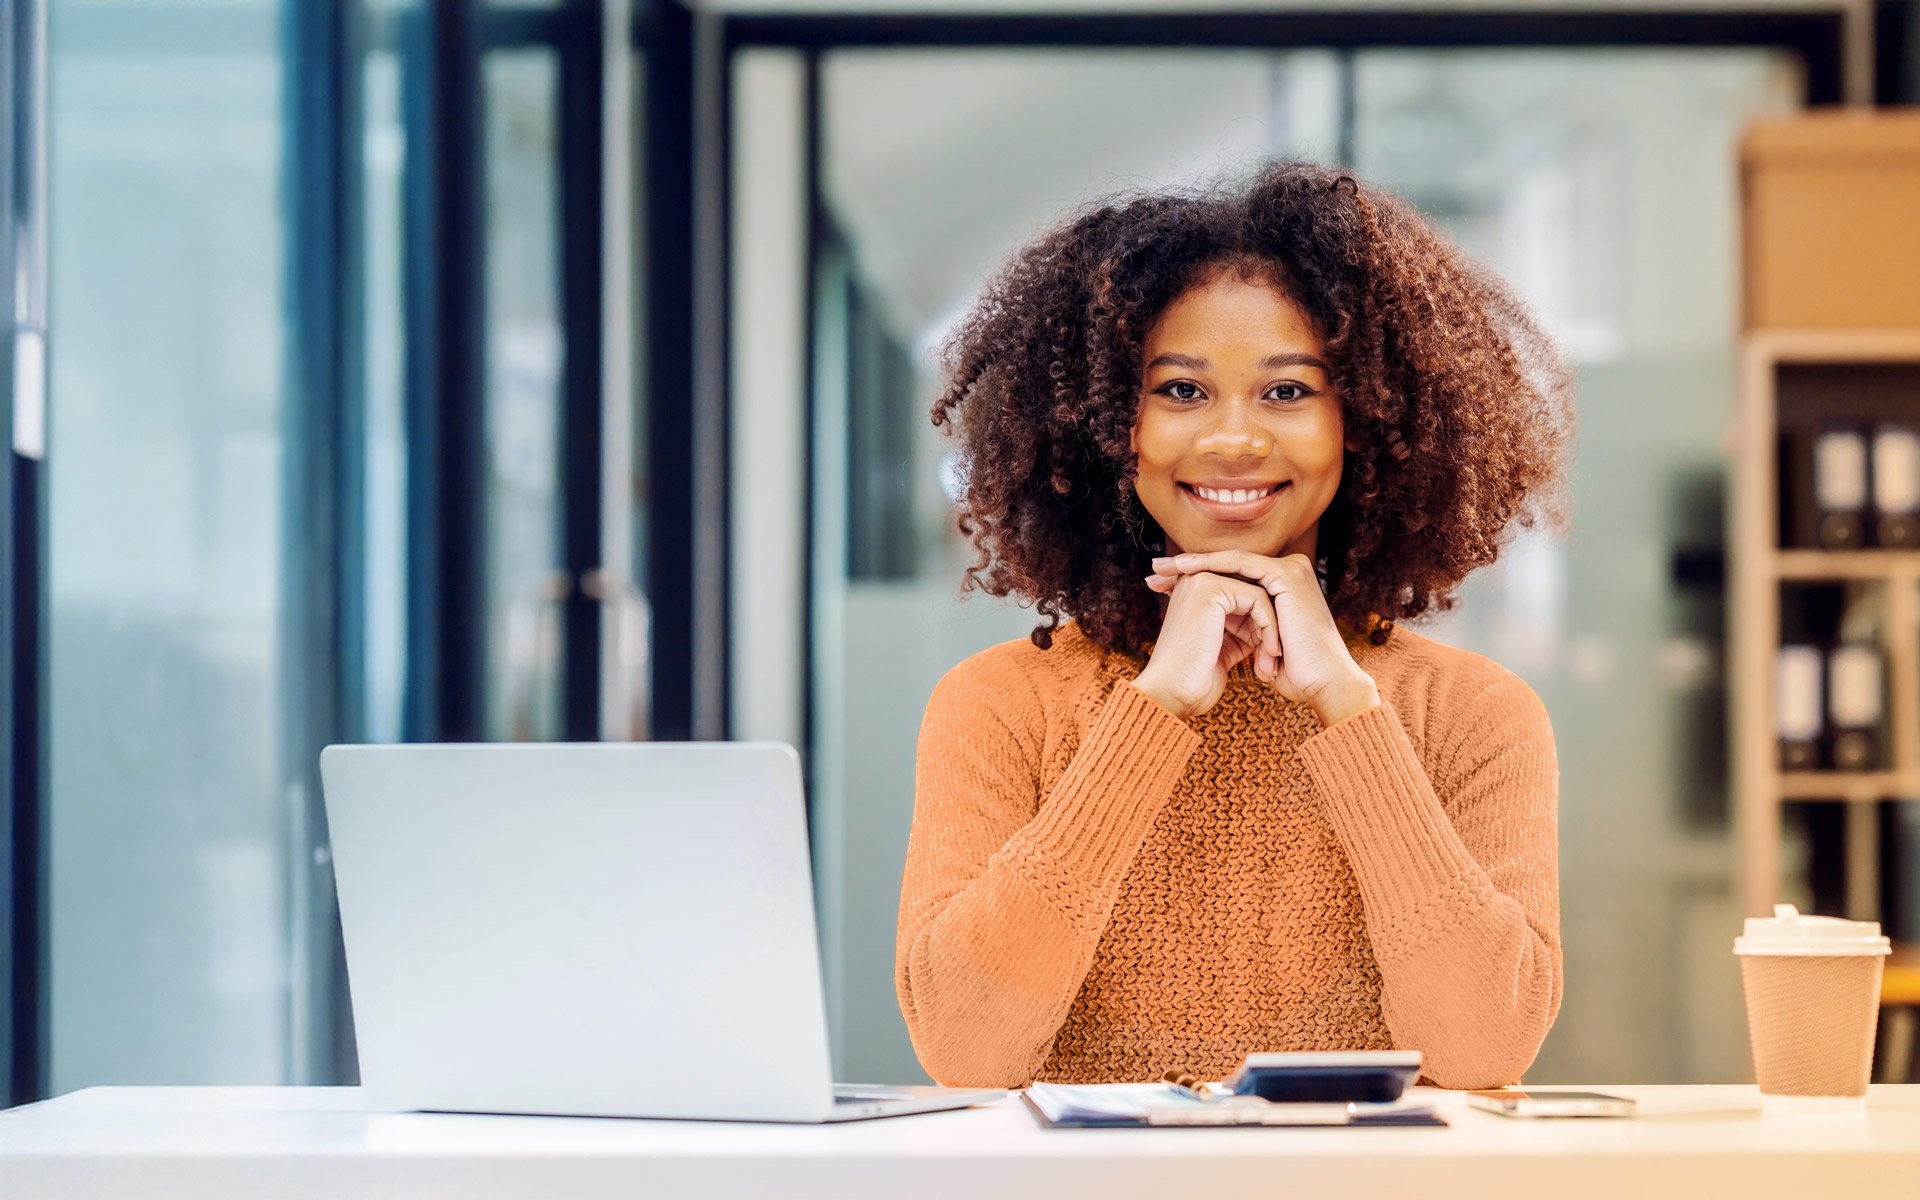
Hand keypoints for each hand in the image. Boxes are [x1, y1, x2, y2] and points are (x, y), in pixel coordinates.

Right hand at [1131, 570, 1282, 720]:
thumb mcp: (1225, 647)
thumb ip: (1243, 629)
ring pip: (1259, 594)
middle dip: (1269, 627)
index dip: (1262, 625)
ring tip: (1270, 662)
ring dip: (1272, 630)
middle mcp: (1195, 578)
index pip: (1246, 596)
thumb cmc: (1196, 678)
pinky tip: (1269, 653)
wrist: (1171, 695)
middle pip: (1254, 592)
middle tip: (1272, 661)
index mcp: (1195, 590)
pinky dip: (1269, 628)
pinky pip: (1257, 599)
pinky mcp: (1209, 589)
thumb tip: (1272, 621)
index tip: (1268, 658)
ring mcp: (1200, 580)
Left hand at [1146, 550, 1380, 726]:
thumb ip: (1240, 627)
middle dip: (1187, 568)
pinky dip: (1212, 565)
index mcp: (1280, 588)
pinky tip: (1186, 568)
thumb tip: (1210, 629)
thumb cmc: (1292, 673)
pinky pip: (1241, 565)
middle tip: (1153, 571)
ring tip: (1162, 568)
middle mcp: (1286, 573)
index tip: (1160, 585)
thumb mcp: (1257, 645)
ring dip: (1193, 562)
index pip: (1229, 576)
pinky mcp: (1287, 576)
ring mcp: (1289, 571)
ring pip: (1230, 561)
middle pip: (1226, 566)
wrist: (1321, 684)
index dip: (1193, 579)